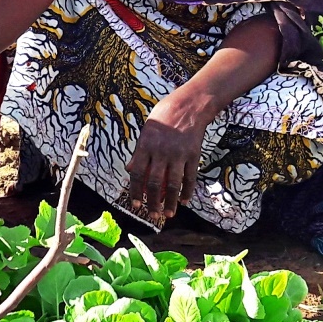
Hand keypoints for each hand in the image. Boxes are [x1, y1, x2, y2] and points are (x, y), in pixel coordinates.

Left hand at [125, 88, 214, 224]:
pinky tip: (185, 201)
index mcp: (146, 146)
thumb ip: (138, 152)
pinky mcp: (193, 155)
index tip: (135, 205)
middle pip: (155, 183)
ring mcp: (178, 154)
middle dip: (153, 202)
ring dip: (171, 202)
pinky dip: (187, 191)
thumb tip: (129, 170)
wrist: (189, 106)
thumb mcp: (146, 131)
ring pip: (173, 184)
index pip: (137, 174)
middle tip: (152, 215)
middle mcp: (161, 152)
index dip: (136, 191)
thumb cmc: (164, 117)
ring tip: (168, 214)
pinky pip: (190, 177)